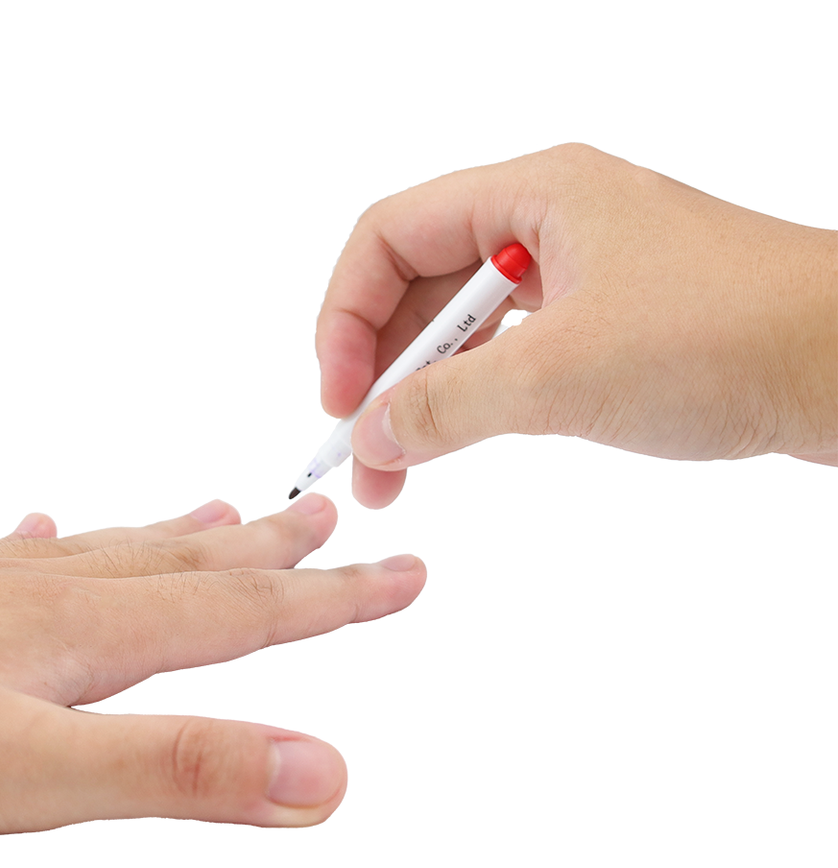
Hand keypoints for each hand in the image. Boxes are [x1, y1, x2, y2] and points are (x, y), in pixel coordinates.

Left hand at [0, 495, 424, 855]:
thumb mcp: (29, 781)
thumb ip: (178, 770)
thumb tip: (321, 774)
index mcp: (90, 632)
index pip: (249, 613)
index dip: (339, 599)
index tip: (408, 574)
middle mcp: (48, 594)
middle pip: (192, 566)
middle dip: (277, 554)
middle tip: (333, 523)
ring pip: (113, 551)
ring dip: (183, 536)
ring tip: (231, 513)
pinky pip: (13, 556)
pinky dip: (53, 541)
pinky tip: (49, 528)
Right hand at [316, 143, 836, 506]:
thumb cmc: (728, 339)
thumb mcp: (560, 375)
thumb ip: (446, 405)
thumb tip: (371, 439)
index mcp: (533, 194)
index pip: (390, 235)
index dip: (348, 315)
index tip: (340, 397)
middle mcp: (548, 222)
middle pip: (420, 284)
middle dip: (380, 369)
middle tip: (363, 452)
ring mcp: (578, 273)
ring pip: (463, 327)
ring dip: (422, 394)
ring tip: (398, 470)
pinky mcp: (604, 322)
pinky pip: (509, 353)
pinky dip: (474, 396)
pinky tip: (458, 439)